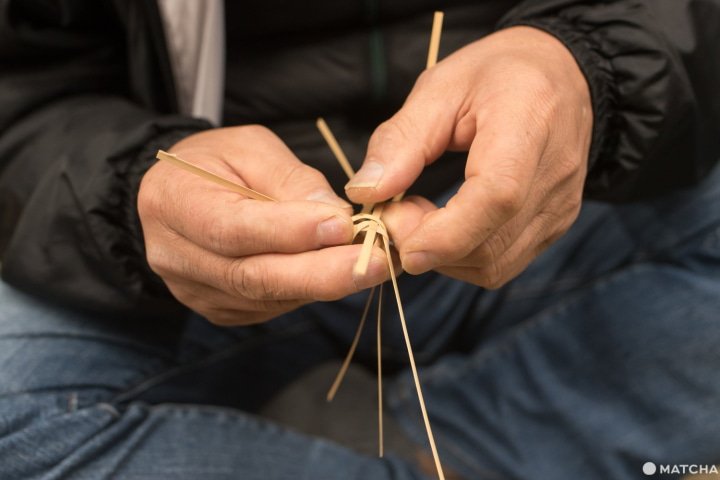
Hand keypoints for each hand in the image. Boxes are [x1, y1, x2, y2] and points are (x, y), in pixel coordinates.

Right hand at [138, 125, 389, 324]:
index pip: (231, 228)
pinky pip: (272, 306)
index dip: (288, 232)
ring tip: (373, 264)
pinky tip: (336, 271)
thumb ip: (290, 180)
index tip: (342, 226)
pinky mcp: (221, 310)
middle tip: (378, 263)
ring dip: (326, 283)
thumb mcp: (252, 147)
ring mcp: (196, 291)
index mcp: (173, 202)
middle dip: (322, 273)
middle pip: (253, 277)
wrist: (181, 194)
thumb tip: (334, 218)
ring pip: (269, 297)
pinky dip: (310, 290)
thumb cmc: (217, 161)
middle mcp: (176, 256)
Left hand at [345, 26, 592, 287]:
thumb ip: (400, 141)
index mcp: (529, 122)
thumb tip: (364, 194)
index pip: (498, 196)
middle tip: (393, 213)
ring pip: (494, 265)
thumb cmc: (495, 75)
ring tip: (417, 215)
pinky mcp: (556, 226)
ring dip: (442, 257)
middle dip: (428, 245)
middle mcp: (556, 174)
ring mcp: (561, 207)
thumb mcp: (438, 89)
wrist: (560, 76)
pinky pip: (503, 263)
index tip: (396, 236)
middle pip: (490, 244)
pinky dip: (461, 258)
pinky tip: (443, 225)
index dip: (445, 232)